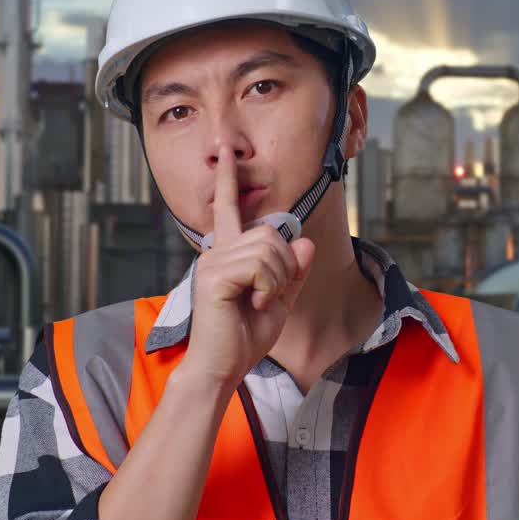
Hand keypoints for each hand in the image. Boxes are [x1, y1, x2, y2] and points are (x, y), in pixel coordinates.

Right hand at [177, 147, 315, 389]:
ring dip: (278, 279)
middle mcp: (217, 251)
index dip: (229, 179)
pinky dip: (269, 287)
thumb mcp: (279, 301)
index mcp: (228, 254)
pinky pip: (260, 266)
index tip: (226, 151)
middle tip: (270, 294)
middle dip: (285, 265)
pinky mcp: (215, 276)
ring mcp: (213, 262)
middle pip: (271, 233)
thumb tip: (305, 243)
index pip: (228, 208)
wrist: (222, 367)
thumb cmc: (244, 338)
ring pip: (269, 248)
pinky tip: (255, 303)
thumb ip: (293, 272)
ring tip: (260, 301)